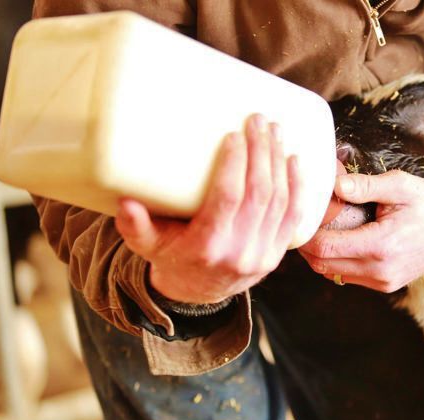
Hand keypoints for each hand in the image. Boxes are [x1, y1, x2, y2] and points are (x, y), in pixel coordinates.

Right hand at [115, 115, 303, 303]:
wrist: (199, 294)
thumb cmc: (172, 258)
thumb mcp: (147, 246)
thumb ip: (135, 226)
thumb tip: (124, 202)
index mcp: (207, 246)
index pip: (228, 198)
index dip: (235, 164)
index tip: (234, 134)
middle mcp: (239, 251)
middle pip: (259, 193)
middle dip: (261, 152)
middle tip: (258, 121)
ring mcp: (263, 254)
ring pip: (280, 201)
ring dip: (280, 162)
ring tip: (275, 131)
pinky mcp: (277, 254)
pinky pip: (294, 217)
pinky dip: (298, 187)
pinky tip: (295, 160)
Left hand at [298, 170, 423, 292]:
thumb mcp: (400, 186)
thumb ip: (364, 186)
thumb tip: (334, 185)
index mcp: (381, 246)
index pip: (325, 248)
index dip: (306, 234)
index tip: (302, 215)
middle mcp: (380, 271)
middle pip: (323, 264)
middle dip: (308, 244)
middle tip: (305, 220)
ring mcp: (384, 282)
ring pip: (333, 273)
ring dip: (321, 254)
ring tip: (322, 228)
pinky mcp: (387, 285)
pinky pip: (348, 277)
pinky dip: (337, 260)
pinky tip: (340, 239)